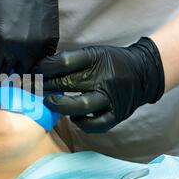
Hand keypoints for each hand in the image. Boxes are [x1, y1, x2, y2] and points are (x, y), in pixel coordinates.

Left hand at [0, 0, 61, 74]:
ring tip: (14, 58)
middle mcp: (20, 49)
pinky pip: (41, 61)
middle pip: (8, 73)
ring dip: (18, 67)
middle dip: (1, 68)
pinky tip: (28, 51)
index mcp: (2, 41)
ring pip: (26, 70)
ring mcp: (38, 48)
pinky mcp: (51, 43)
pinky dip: (33, 60)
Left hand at [35, 37, 164, 132]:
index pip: (65, 62)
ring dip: (60, 106)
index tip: (34, 71)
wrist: (144, 73)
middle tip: (34, 89)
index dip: (45, 67)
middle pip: (68, 83)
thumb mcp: (94, 54)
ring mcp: (110, 98)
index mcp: (96, 59)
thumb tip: (42, 69)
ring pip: (81, 105)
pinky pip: (95, 124)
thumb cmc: (112, 63)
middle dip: (47, 86)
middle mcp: (103, 78)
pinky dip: (81, 122)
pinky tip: (73, 117)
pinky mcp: (116, 114)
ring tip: (50, 103)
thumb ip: (70, 61)